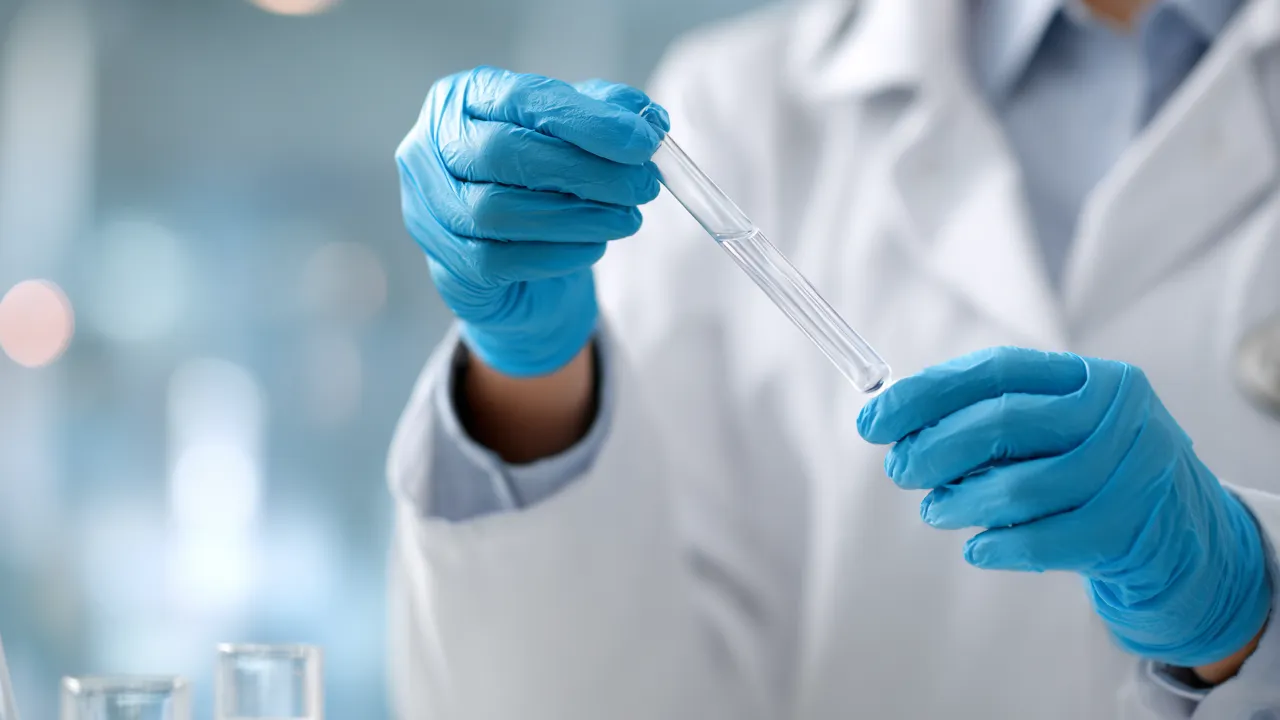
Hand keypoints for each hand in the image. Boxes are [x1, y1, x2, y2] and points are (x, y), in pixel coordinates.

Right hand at [396, 67, 668, 376]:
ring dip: (577, 216)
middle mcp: (427, 152)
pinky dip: (558, 253)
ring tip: (627, 218)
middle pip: (502, 152)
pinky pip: (498, 260)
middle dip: (584, 170)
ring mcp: (426, 213)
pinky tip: (595, 246)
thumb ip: (607, 117)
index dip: (586, 120)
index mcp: (459, 101)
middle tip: (642, 186)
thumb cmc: (543, 189)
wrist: (522, 272)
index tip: (643, 142)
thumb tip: (649, 120)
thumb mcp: (577, 140)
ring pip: (496, 210)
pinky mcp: (445, 268)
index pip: (520, 99)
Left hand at [857, 347, 1271, 667]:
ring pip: (1018, 487)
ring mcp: (1130, 471)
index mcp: (1089, 376)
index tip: (873, 420)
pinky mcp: (1129, 529)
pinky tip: (977, 547)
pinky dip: (996, 545)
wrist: (1180, 536)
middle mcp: (1116, 413)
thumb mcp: (1051, 429)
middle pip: (1002, 423)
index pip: (994, 371)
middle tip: (900, 471)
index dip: (926, 394)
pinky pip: (1042, 539)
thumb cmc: (1089, 471)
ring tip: (936, 510)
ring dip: (958, 502)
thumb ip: (985, 416)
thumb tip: (890, 420)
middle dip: (933, 449)